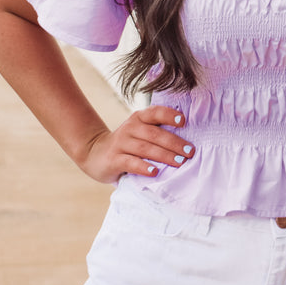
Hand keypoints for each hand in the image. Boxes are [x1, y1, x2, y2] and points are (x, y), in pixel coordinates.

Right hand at [77, 106, 194, 184]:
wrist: (95, 153)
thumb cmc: (128, 143)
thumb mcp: (140, 132)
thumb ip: (158, 132)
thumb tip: (188, 141)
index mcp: (139, 118)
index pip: (155, 113)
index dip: (169, 115)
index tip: (184, 121)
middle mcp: (130, 128)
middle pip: (154, 134)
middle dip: (174, 143)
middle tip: (190, 151)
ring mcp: (121, 143)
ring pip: (145, 148)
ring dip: (164, 155)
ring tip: (179, 162)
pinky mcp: (113, 159)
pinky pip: (130, 162)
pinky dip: (143, 167)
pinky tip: (155, 172)